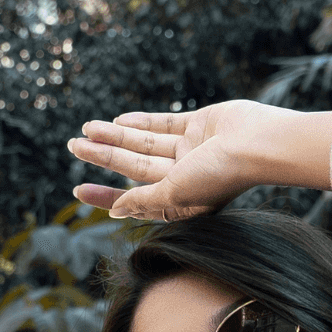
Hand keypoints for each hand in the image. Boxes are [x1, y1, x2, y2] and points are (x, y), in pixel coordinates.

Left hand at [68, 101, 331, 221]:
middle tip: (72, 146)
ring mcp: (191, 150)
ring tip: (85, 130)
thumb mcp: (176, 194)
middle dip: (103, 157)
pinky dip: (141, 123)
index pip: (135, 199)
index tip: (78, 191)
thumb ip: (146, 201)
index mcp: (181, 200)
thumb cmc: (221, 175)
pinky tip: (117, 120)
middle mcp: (185, 177)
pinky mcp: (199, 125)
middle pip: (134, 167)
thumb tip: (117, 211)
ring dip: (115, 136)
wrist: (259, 143)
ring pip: (144, 143)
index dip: (107, 196)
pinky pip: (164, 124)